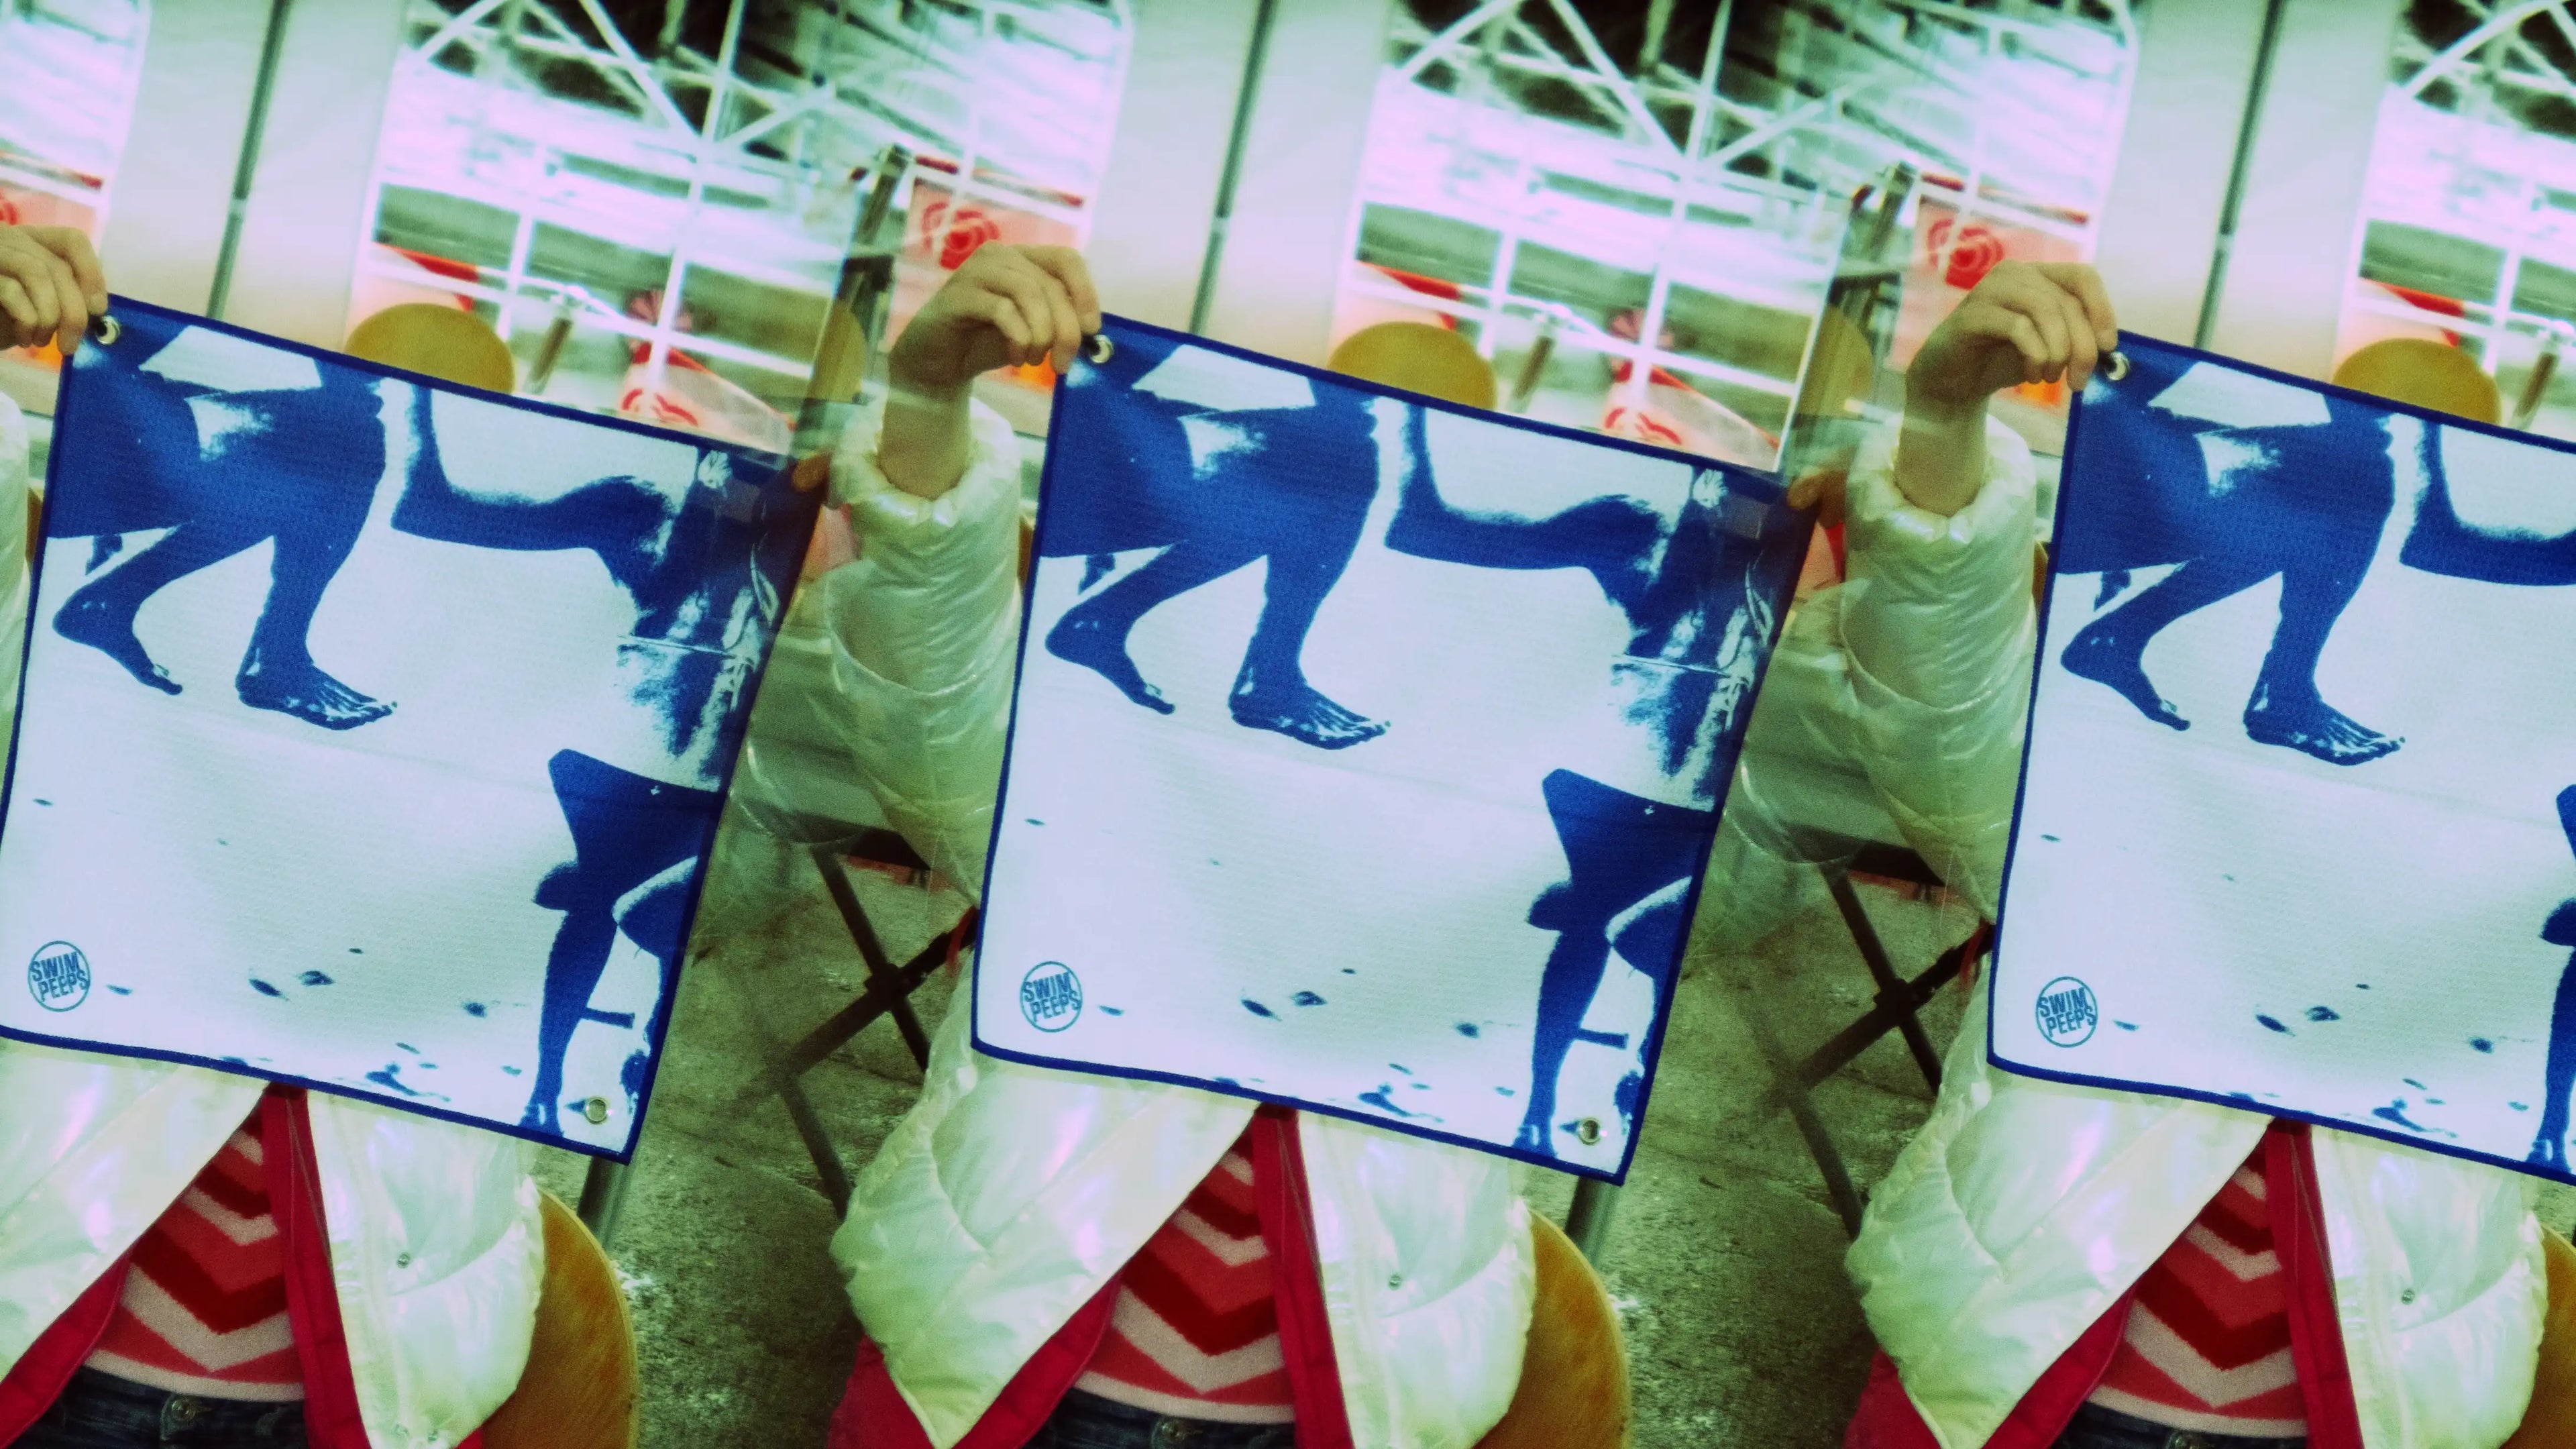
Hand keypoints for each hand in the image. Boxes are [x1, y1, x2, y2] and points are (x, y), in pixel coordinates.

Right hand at [0, 226, 106, 356]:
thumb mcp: (40, 304)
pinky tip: (22, 338)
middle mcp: (9, 238)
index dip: (91, 273)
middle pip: (57, 265)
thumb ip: (65, 296)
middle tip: (70, 345)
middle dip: (73, 311)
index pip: (72, 240)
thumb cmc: (2, 319)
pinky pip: (11, 291)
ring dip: (49, 315)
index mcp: (30, 241)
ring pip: (36, 273)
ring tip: (42, 341)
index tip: (98, 308)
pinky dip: (26, 320)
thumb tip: (97, 307)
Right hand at [880, 245, 1100, 499]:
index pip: (1066, 259)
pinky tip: (1015, 358)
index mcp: (1023, 259)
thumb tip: (1091, 330)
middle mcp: (1001, 256)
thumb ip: (1057, 321)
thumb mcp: (1031, 330)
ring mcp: (977, 271)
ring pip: (1029, 293)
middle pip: (1051, 284)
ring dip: (1040, 334)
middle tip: (1062, 364)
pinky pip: (1002, 310)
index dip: (1085, 292)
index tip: (1091, 330)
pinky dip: (1017, 338)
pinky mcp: (958, 294)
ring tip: (1034, 359)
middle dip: (1065, 330)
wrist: (938, 361)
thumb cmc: (987, 342)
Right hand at [1896, 261, 2117, 515]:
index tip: (2108, 347)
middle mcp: (2015, 274)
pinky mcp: (1972, 314)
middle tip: (2079, 382)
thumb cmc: (2001, 360)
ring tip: (2050, 378)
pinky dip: (2034, 355)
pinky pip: (2018, 327)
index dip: (2102, 309)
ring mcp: (1991, 289)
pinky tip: (2030, 375)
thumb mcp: (2047, 346)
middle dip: (2082, 347)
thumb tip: (2108, 346)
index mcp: (2037, 276)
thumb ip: (2074, 337)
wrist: (1952, 381)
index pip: (2083, 277)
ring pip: (2045, 310)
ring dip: (2057, 351)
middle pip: (2067, 302)